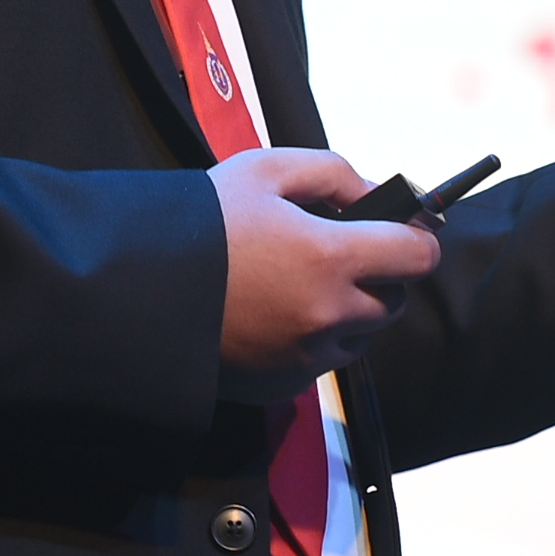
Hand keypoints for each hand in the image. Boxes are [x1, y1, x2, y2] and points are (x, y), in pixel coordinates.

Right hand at [213, 148, 441, 402]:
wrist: (136, 291)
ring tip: (299, 281)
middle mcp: (329, 315)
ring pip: (360, 334)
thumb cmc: (201, 222)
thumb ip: (334, 174)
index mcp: (332, 257)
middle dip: (380, 274)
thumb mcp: (265, 171)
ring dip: (348, 310)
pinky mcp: (283, 384)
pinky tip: (274, 313)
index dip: (418, 237)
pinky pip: (322, 361)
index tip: (405, 229)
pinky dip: (313, 339)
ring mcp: (307, 356)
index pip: (419, 254)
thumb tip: (376, 195)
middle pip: (394, 300)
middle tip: (341, 251)